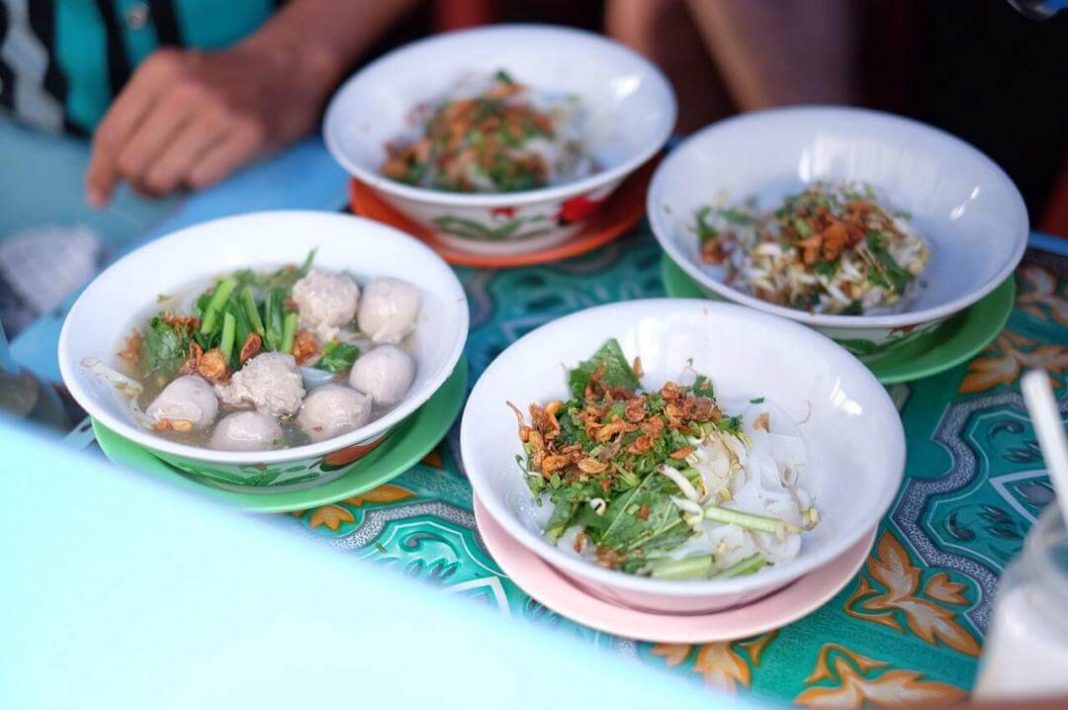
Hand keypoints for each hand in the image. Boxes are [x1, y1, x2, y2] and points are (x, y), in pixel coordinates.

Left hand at [85, 41, 332, 205]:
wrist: (288, 70)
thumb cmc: (225, 85)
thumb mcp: (176, 81)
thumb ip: (140, 117)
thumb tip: (106, 177)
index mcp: (158, 71)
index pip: (112, 133)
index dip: (100, 172)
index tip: (98, 198)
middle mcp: (184, 89)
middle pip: (134, 162)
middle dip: (141, 183)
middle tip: (158, 183)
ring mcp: (218, 112)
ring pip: (165, 177)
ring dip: (171, 187)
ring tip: (185, 174)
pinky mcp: (247, 136)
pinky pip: (202, 180)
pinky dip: (201, 184)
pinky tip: (211, 168)